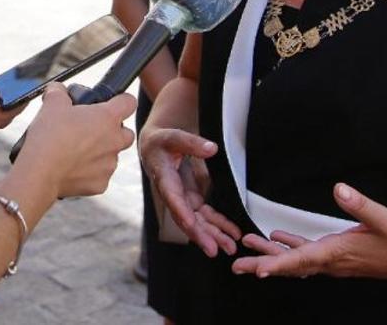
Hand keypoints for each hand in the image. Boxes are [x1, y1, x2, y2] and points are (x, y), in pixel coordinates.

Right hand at [18, 84, 135, 197]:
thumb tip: (58, 90)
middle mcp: (114, 141)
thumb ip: (59, 92)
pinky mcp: (100, 184)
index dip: (120, 100)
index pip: (129, 102)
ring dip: (100, 152)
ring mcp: (109, 165)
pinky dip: (90, 172)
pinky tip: (72, 168)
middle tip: (91, 129)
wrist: (39, 172)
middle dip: (113, 130)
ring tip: (77, 151)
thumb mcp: (52, 103)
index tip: (111, 103)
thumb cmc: (48, 137)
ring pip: (113, 156)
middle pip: (126, 133)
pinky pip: (100, 175)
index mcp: (107, 118)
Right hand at [139, 127, 240, 256]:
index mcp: (164, 179)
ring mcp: (183, 199)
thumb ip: (191, 143)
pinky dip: (218, 226)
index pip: (172, 198)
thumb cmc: (161, 142)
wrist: (155, 147)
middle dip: (200, 234)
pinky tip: (231, 235)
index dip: (181, 212)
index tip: (192, 225)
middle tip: (214, 249)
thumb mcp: (173, 137)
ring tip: (230, 248)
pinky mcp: (192, 199)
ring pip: (198, 221)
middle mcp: (173, 194)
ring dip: (213, 235)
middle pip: (186, 218)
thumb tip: (211, 149)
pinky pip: (205, 216)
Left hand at [232, 183, 386, 280]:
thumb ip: (361, 204)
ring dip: (271, 256)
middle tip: (236, 265)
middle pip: (291, 265)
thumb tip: (339, 188)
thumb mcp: (384, 219)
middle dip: (263, 265)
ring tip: (247, 247)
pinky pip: (307, 255)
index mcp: (339, 253)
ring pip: (296, 261)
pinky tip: (277, 239)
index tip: (257, 271)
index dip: (279, 265)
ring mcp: (334, 261)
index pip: (303, 261)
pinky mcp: (338, 256)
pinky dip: (290, 248)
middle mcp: (332, 261)